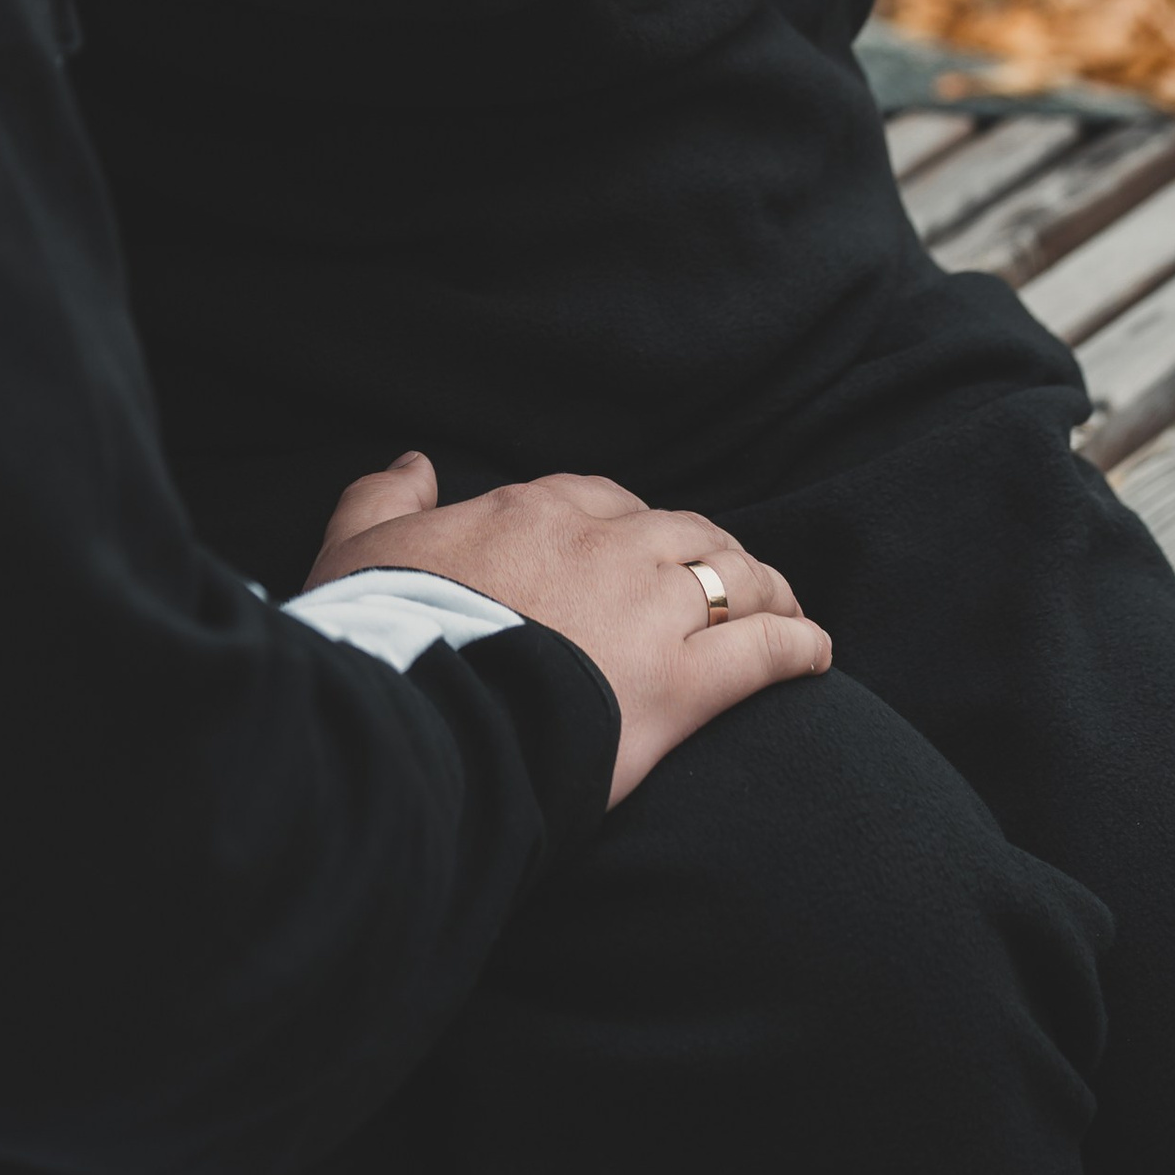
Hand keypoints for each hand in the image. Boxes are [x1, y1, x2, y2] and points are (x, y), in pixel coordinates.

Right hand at [305, 450, 830, 806]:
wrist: (419, 713)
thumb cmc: (383, 634)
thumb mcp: (357, 547)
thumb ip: (385, 496)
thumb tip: (415, 461)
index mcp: (528, 513)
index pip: (599, 500)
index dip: (627, 524)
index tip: (639, 549)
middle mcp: (599, 546)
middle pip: (680, 531)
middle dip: (711, 552)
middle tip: (730, 578)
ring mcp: (646, 610)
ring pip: (730, 577)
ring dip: (765, 589)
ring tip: (784, 610)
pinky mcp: (681, 684)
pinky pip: (762, 651)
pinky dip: (798, 646)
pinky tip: (817, 655)